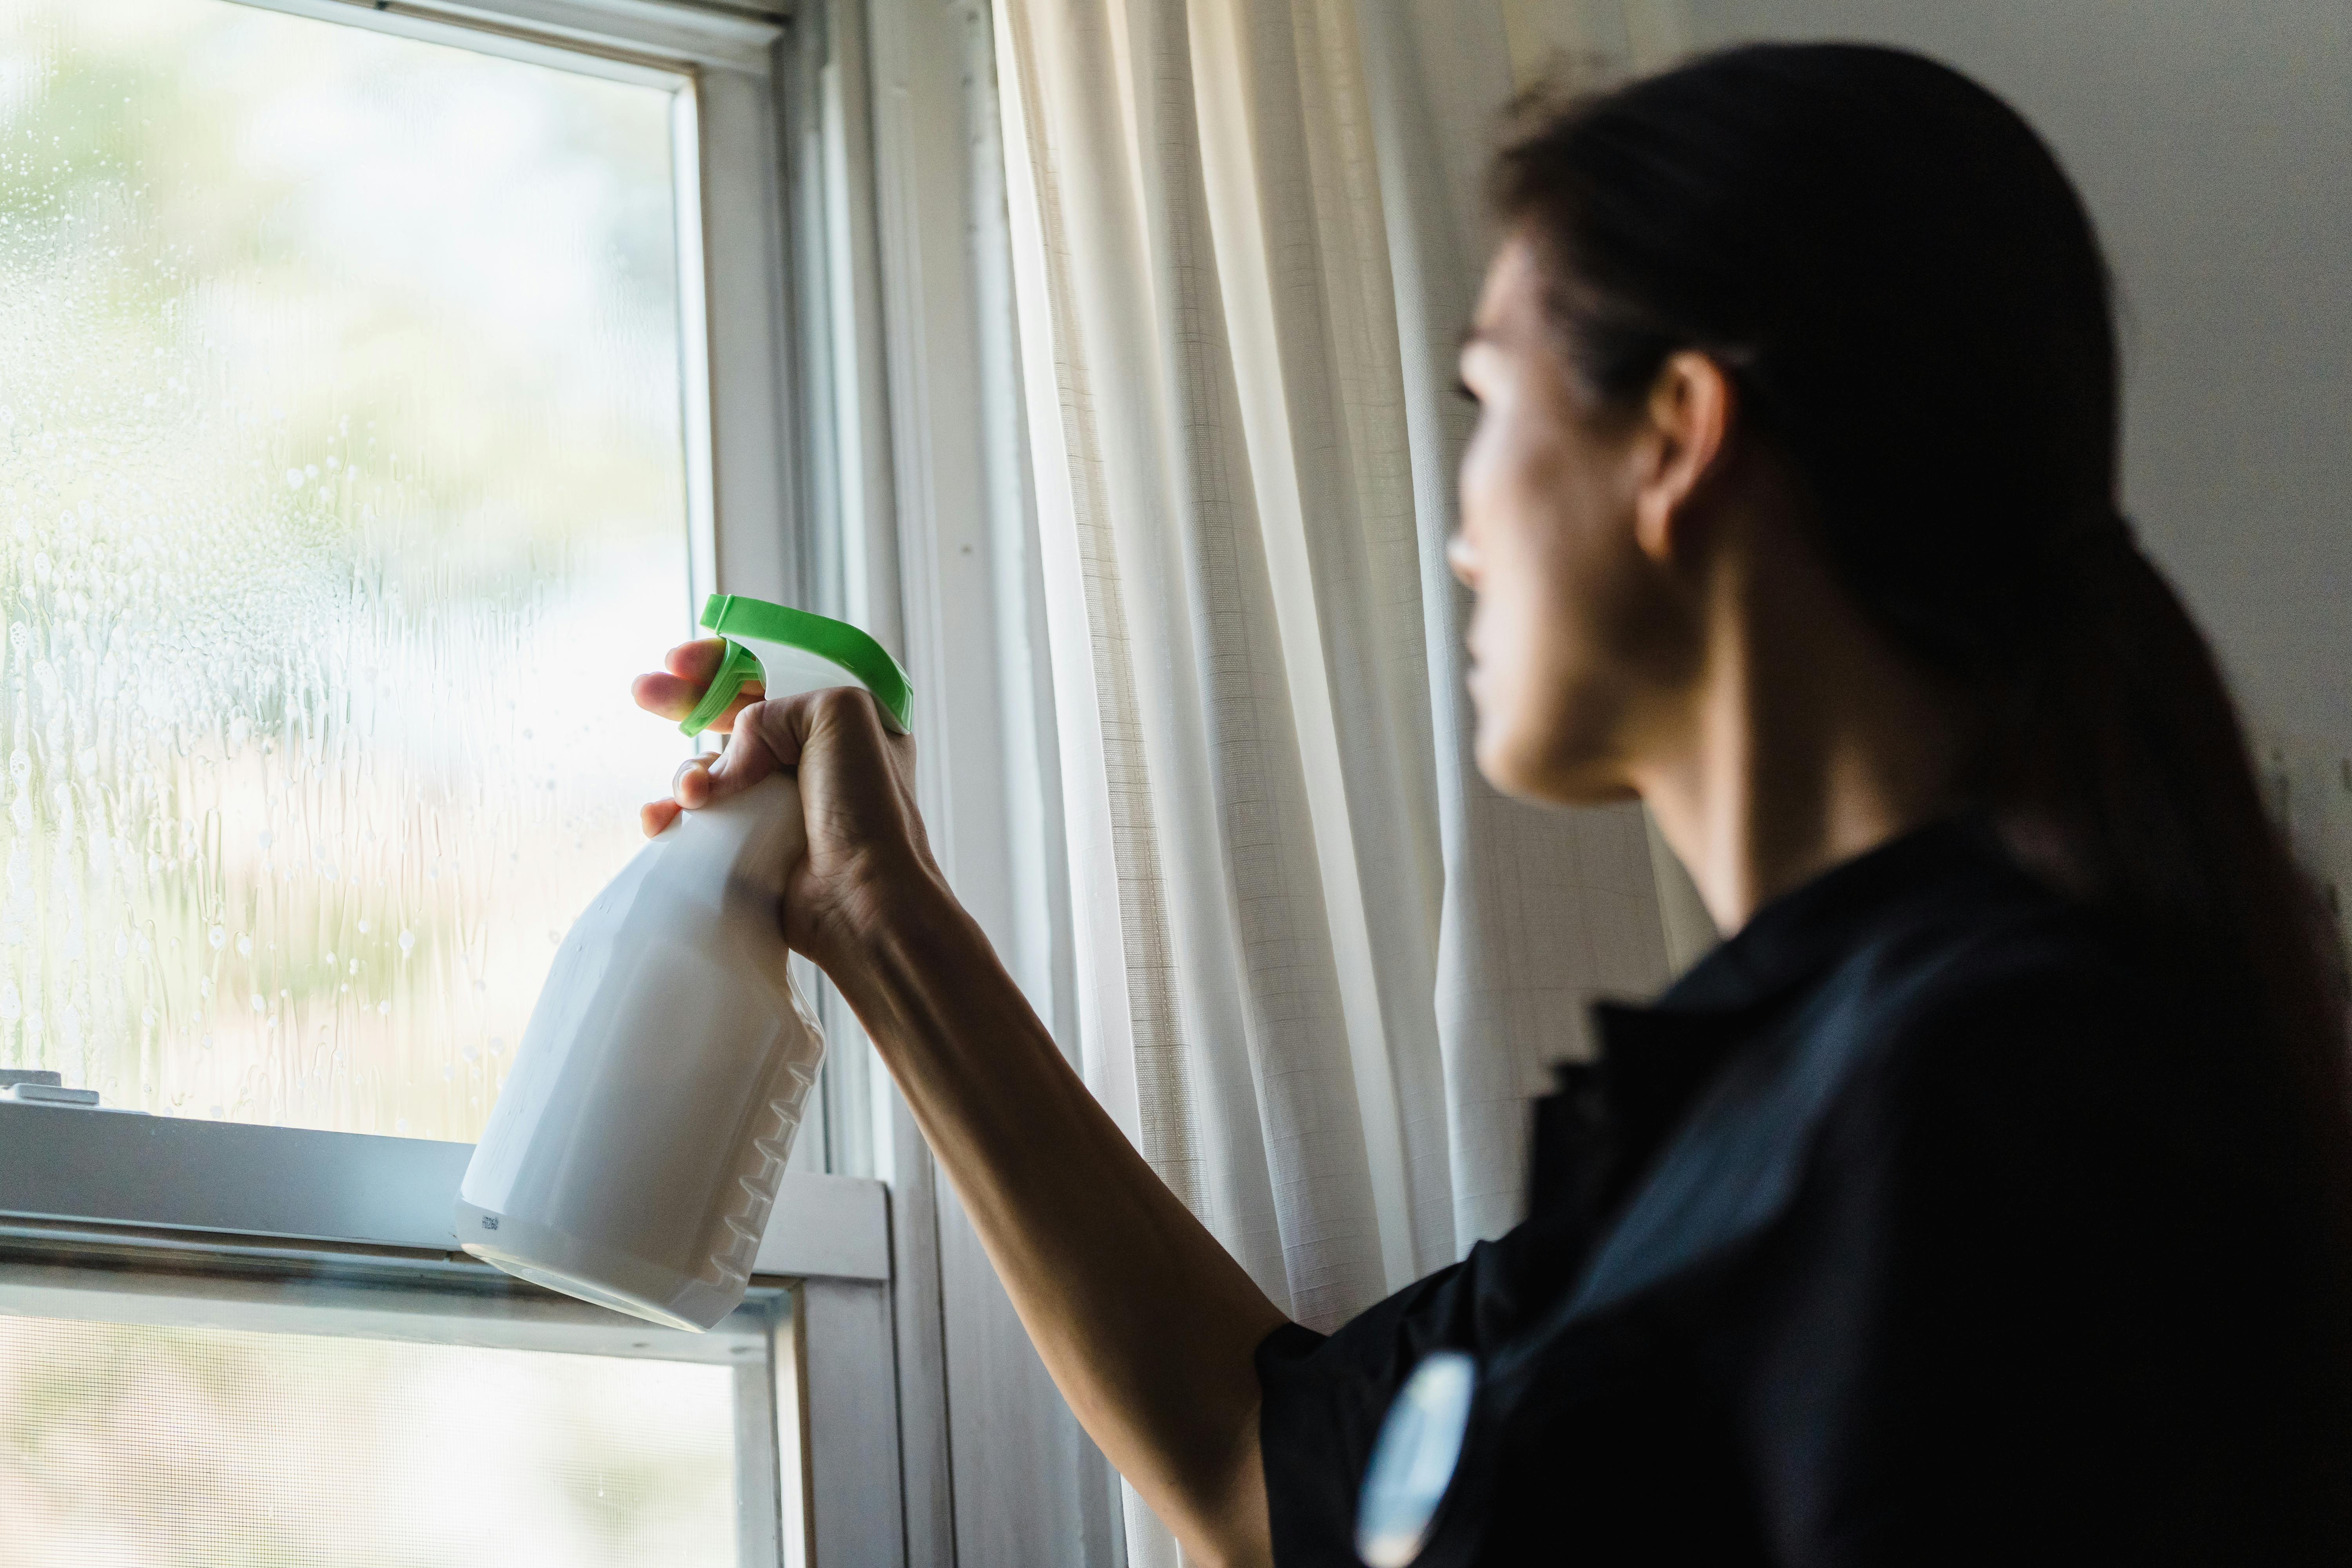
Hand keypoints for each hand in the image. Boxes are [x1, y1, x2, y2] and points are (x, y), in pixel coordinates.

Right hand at [632, 639, 943, 972]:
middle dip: (685, 701)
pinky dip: (673, 814)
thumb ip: (777, 706)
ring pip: (712, 767)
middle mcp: (813, 758)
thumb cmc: (869, 809)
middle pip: (735, 715)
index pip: (777, 673)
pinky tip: (661, 820)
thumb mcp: (841, 714)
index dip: (726, 663)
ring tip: (690, 794)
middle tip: (645, 692)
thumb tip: (731, 758)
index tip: (681, 662)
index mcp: (844, 720)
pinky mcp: (753, 843)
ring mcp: (781, 802)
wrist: (861, 900)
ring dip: (687, 771)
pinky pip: (701, 817)